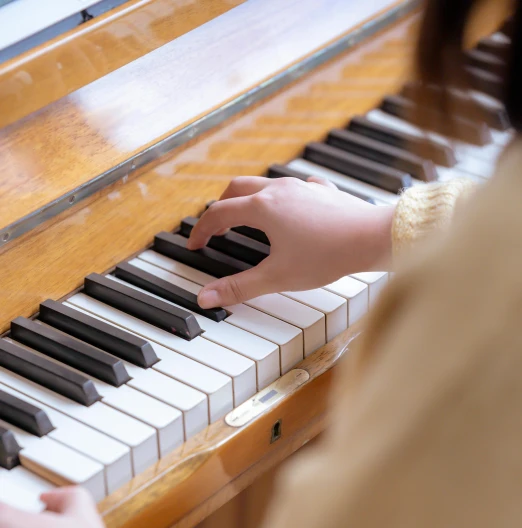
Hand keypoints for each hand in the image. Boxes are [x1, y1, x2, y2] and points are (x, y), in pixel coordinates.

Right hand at [187, 176, 394, 307]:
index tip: (196, 244)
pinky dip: (282, 196)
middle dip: (221, 207)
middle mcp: (279, 190)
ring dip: (249, 198)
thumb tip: (205, 298)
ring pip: (265, 183)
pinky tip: (291, 209)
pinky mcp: (323, 192)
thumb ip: (239, 288)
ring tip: (248, 218)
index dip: (202, 230)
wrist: (372, 237)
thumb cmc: (328, 255)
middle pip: (237, 189)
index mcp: (262, 208)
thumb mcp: (277, 277)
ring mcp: (302, 187)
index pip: (219, 214)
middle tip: (216, 227)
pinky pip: (295, 187)